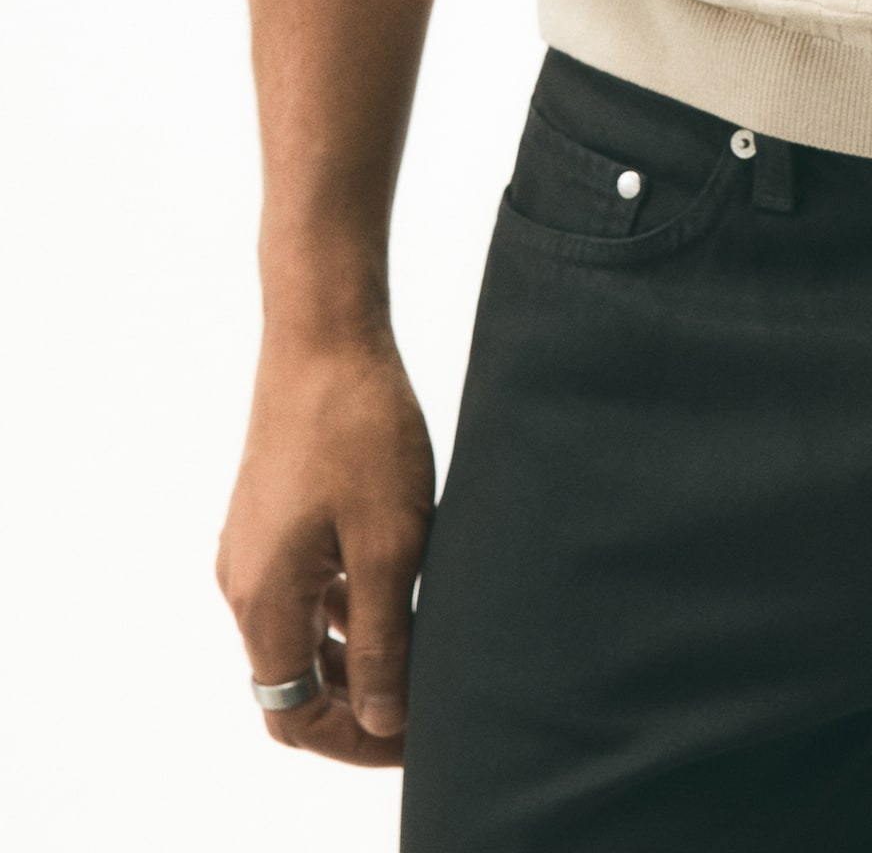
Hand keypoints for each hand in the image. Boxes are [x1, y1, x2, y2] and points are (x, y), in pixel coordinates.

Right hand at [216, 328, 434, 766]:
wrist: (324, 331)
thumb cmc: (362, 429)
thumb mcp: (390, 545)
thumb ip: (384, 640)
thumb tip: (383, 722)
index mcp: (264, 601)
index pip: (293, 715)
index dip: (356, 741)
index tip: (418, 739)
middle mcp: (243, 584)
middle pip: (292, 682)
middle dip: (358, 706)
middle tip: (428, 705)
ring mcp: (252, 547)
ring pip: (300, 636)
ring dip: (355, 657)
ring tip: (424, 653)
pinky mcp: (269, 516)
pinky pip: (303, 591)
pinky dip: (345, 611)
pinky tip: (398, 594)